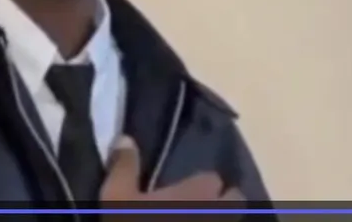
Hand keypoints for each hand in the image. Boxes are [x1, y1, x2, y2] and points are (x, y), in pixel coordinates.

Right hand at [101, 136, 244, 217]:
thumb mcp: (117, 195)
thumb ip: (125, 166)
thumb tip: (125, 138)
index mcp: (196, 191)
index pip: (212, 177)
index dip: (202, 181)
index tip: (188, 186)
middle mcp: (216, 210)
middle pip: (233, 200)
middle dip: (222, 200)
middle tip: (199, 204)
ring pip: (230, 218)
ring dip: (219, 215)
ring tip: (198, 216)